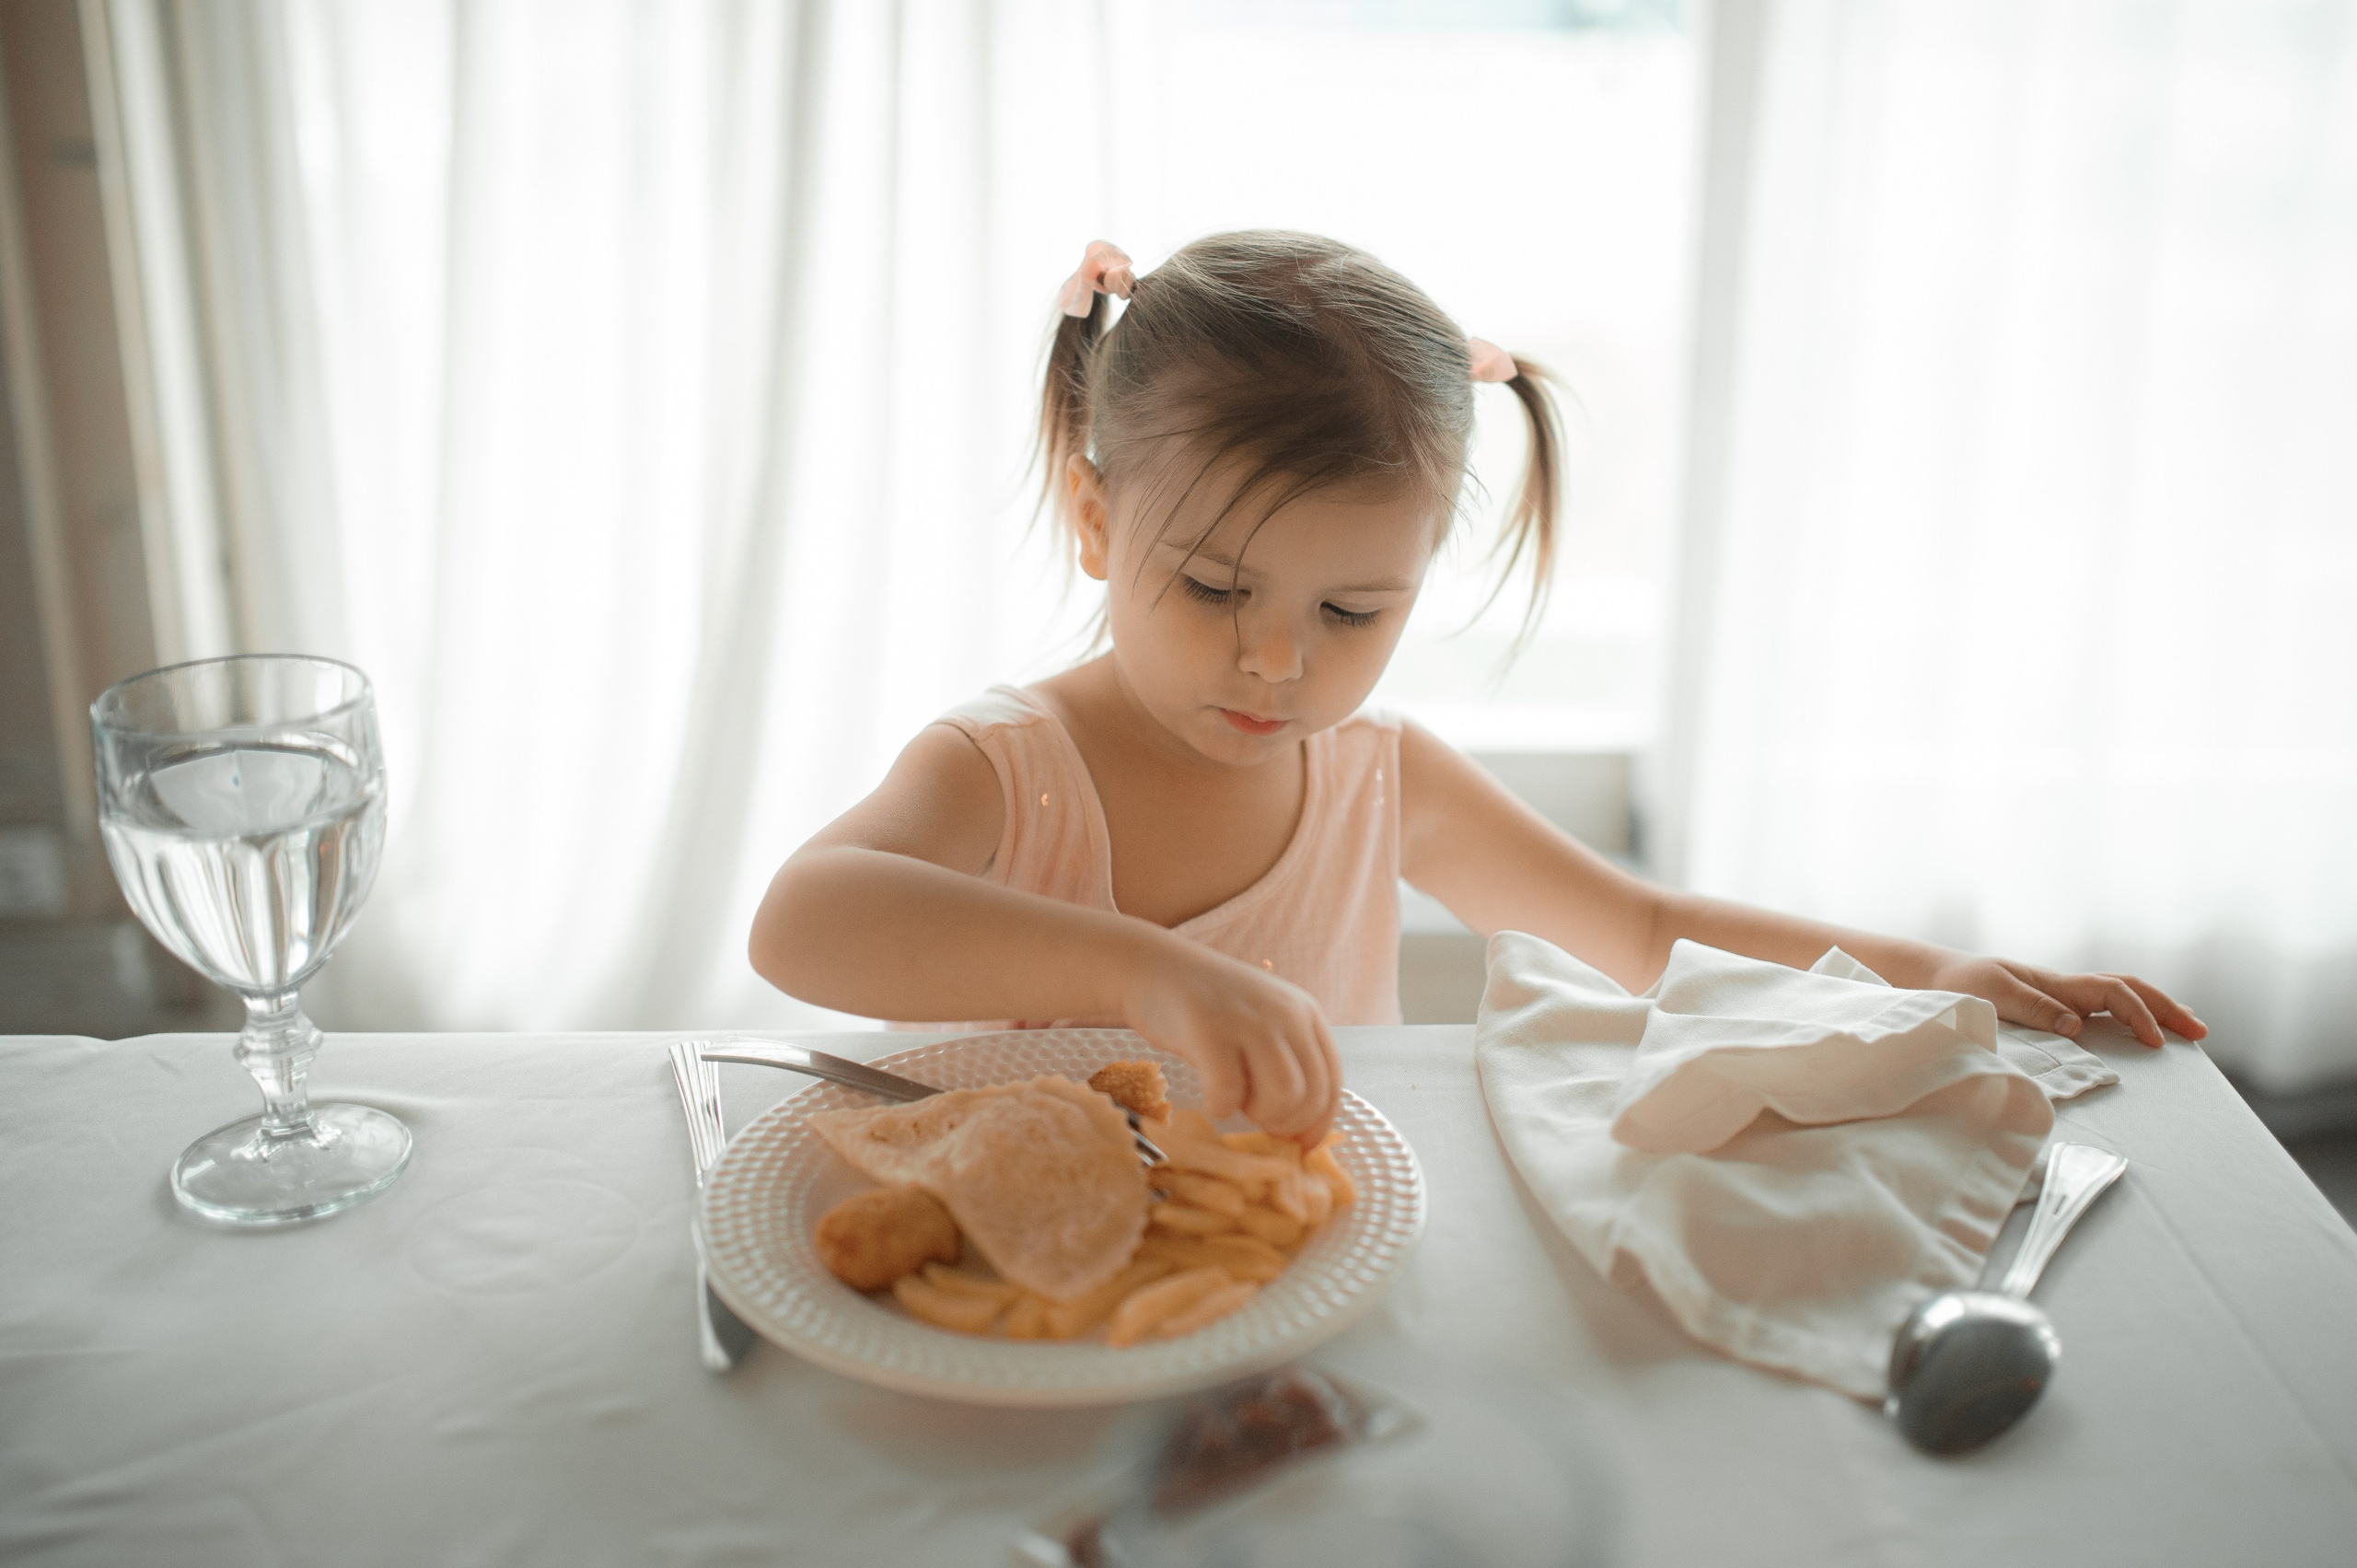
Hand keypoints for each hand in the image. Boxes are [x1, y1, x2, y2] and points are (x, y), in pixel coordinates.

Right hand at [1118, 933, 1340, 1141]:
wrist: (1152, 967)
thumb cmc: (1207, 1009)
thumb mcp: (1261, 1024)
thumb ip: (1286, 1062)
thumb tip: (1303, 1131)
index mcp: (1305, 1013)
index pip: (1332, 1081)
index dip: (1318, 1122)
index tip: (1298, 1144)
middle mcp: (1286, 1013)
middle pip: (1311, 1094)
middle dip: (1285, 1123)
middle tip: (1254, 1117)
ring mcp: (1248, 1019)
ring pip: (1282, 1096)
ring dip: (1257, 1114)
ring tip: (1234, 1100)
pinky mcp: (1209, 1029)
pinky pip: (1229, 1092)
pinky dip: (1220, 1107)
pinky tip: (1210, 1098)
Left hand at [1924, 954, 2206, 1048]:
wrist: (1935, 977)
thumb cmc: (1959, 988)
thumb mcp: (1991, 996)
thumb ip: (2032, 1007)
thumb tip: (2077, 1025)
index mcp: (2056, 985)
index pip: (2112, 994)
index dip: (2138, 1015)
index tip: (2156, 1043)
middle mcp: (2064, 987)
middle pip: (2127, 989)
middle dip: (2165, 1008)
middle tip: (2199, 1032)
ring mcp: (2061, 994)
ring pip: (2119, 995)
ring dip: (2155, 1009)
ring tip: (2188, 1029)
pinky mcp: (2053, 1006)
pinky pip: (2103, 1006)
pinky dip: (2131, 1015)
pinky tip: (2142, 1030)